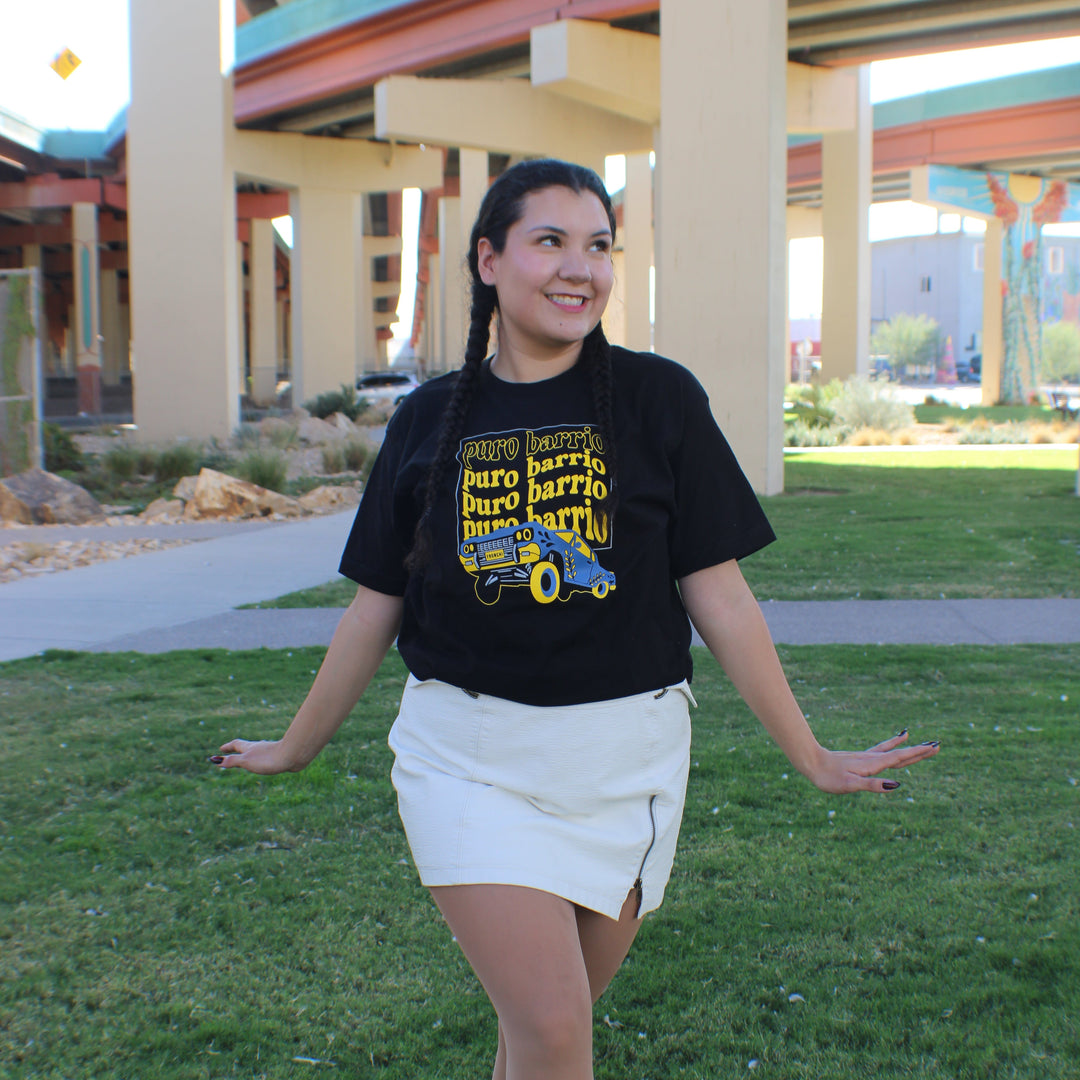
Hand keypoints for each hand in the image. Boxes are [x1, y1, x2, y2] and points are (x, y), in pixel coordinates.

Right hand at [211, 738, 298, 774]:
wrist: (293, 755)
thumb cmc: (268, 759)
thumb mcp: (247, 761)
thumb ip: (233, 761)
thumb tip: (216, 761)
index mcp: (250, 747)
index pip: (236, 745)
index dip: (228, 747)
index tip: (220, 748)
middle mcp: (259, 747)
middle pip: (246, 746)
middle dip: (238, 749)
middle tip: (231, 751)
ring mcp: (269, 750)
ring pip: (257, 750)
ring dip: (250, 753)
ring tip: (249, 756)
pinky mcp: (279, 756)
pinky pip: (266, 756)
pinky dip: (261, 757)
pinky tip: (267, 761)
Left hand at [808, 730, 938, 794]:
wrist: (810, 762)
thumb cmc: (829, 777)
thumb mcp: (850, 785)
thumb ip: (872, 785)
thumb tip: (896, 785)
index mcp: (873, 765)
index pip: (900, 758)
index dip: (917, 753)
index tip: (934, 747)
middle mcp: (872, 758)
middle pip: (899, 754)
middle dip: (918, 750)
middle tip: (936, 745)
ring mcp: (865, 757)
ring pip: (891, 751)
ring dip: (906, 747)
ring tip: (918, 740)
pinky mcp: (859, 758)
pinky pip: (880, 750)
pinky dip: (890, 745)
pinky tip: (893, 741)